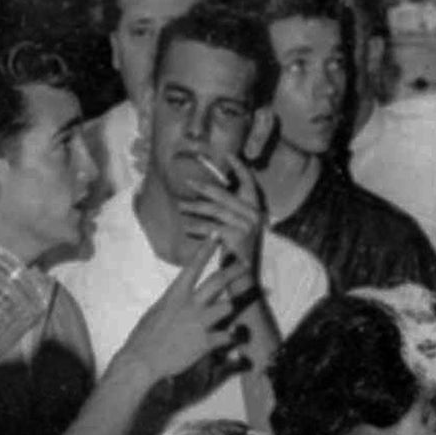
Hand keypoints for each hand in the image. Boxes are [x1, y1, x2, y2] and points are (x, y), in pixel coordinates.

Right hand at [113, 240, 246, 384]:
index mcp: (175, 295)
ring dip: (232, 308)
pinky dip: (232, 337)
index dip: (206, 249)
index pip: (193, 266)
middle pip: (218, 281)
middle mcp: (190, 305)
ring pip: (228, 306)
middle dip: (234, 270)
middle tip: (245, 264)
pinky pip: (228, 336)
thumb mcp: (155, 312)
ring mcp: (200, 322)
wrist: (142, 360)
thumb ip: (171, 304)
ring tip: (232, 311)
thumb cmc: (143, 337)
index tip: (217, 236)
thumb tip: (177, 300)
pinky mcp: (206, 342)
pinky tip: (234, 339)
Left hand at [177, 153, 266, 283]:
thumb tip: (207, 193)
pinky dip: (197, 227)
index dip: (241, 167)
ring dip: (194, 208)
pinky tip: (185, 228)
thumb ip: (228, 211)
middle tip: (186, 182)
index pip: (250, 183)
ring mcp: (247, 225)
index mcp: (256, 209)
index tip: (229, 155)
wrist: (243, 279)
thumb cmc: (236, 253)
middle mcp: (254, 215)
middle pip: (224, 195)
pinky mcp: (237, 236)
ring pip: (214, 210)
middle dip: (203, 187)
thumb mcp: (237, 228)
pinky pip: (211, 227)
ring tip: (179, 207)